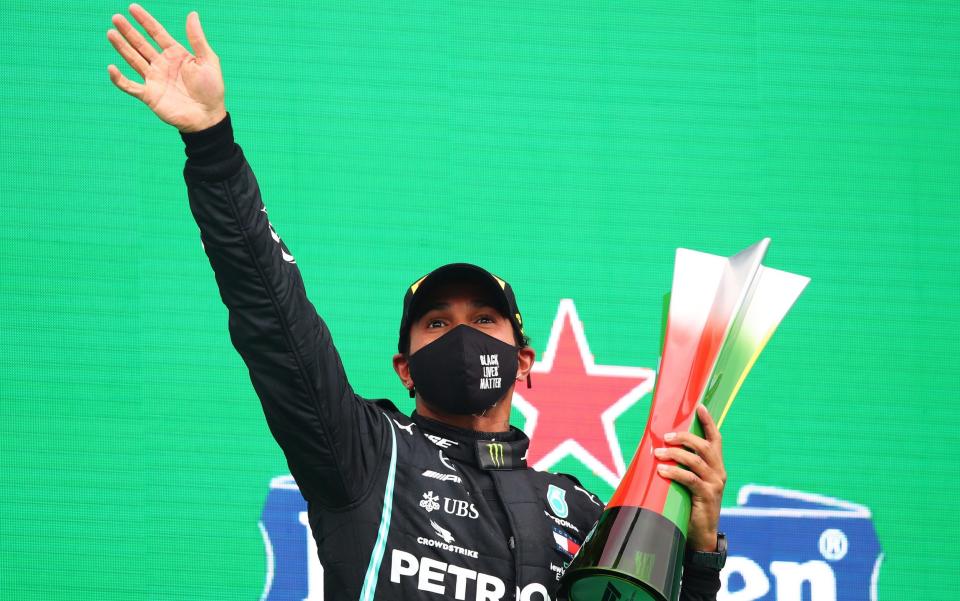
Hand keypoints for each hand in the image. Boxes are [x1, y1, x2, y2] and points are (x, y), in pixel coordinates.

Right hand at [107, 4, 225, 131]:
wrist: (208, 117)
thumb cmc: (211, 89)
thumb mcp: (208, 61)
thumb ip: (197, 38)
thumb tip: (192, 14)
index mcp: (176, 55)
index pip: (157, 33)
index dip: (145, 20)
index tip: (132, 7)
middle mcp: (162, 65)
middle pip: (141, 44)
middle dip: (129, 31)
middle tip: (116, 18)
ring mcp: (154, 79)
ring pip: (133, 60)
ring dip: (122, 47)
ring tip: (111, 33)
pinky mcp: (149, 95)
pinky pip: (130, 86)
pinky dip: (119, 79)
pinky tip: (112, 68)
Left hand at [654, 404, 726, 551]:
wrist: (701, 534)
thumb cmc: (691, 504)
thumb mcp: (691, 482)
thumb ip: (685, 466)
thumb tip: (662, 448)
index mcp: (716, 466)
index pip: (715, 439)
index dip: (708, 422)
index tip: (700, 406)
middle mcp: (719, 472)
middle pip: (704, 446)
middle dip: (684, 438)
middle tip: (666, 437)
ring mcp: (714, 484)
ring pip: (695, 461)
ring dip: (674, 454)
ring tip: (658, 453)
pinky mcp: (706, 496)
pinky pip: (690, 479)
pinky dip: (674, 473)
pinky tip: (662, 472)